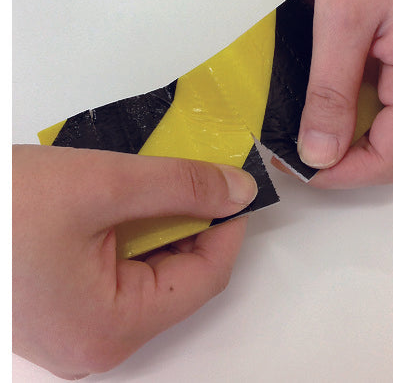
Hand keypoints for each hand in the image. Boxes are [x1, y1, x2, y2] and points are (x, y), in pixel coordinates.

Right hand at [12, 145, 256, 378]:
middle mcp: (94, 342)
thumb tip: (240, 191)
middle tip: (190, 178)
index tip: (234, 190)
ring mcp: (72, 329)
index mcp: (111, 328)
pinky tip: (118, 206)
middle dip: (189, 225)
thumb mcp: (104, 183)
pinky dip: (129, 236)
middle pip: (175, 278)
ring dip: (158, 226)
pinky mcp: (58, 308)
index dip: (227, 230)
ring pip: (146, 273)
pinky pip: (115, 273)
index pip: (204, 278)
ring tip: (148, 187)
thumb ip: (181, 186)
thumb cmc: (3, 201)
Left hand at [296, 0, 392, 187]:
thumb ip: (330, 94)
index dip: (343, 174)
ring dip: (349, 133)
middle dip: (343, 157)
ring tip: (306, 124)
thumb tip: (320, 152)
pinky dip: (359, 109)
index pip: (390, 159)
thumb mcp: (341, 23)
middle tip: (296, 147)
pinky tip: (329, 97)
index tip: (301, 169)